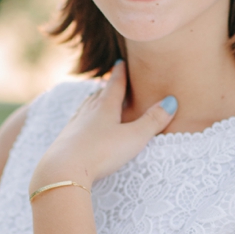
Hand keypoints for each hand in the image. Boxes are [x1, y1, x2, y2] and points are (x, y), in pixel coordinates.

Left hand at [30, 61, 175, 192]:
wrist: (63, 171)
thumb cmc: (100, 152)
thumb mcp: (133, 137)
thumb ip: (153, 120)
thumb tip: (171, 100)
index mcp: (104, 107)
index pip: (114, 85)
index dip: (120, 73)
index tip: (121, 62)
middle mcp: (87, 112)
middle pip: (98, 95)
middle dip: (107, 87)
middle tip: (111, 80)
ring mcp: (74, 126)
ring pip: (85, 108)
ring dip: (92, 102)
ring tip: (96, 99)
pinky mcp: (65, 141)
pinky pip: (76, 124)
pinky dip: (82, 120)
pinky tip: (80, 126)